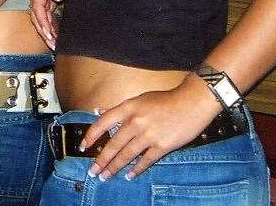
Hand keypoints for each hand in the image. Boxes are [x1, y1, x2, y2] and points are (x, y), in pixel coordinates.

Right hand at [29, 0, 71, 49]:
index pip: (37, 7)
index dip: (42, 21)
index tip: (48, 33)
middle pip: (36, 15)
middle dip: (43, 31)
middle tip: (52, 44)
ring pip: (40, 17)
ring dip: (46, 30)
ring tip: (53, 44)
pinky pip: (46, 14)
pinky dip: (49, 25)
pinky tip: (55, 34)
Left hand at [80, 76, 222, 180]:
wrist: (192, 102)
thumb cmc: (166, 100)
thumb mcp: (139, 99)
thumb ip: (119, 109)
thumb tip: (98, 111)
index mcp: (128, 108)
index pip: (102, 123)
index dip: (91, 136)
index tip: (83, 147)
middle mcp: (135, 122)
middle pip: (113, 145)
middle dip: (101, 160)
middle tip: (92, 171)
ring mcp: (149, 135)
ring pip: (126, 155)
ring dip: (114, 168)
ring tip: (105, 176)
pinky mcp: (162, 146)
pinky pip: (146, 161)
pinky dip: (137, 170)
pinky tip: (129, 176)